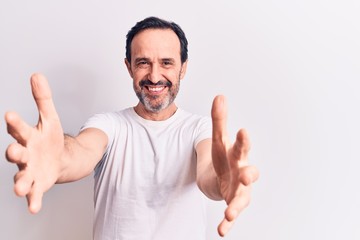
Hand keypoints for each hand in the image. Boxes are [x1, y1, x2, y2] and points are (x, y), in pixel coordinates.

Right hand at [5, 73, 63, 213]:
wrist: (59, 158)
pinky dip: (33, 201)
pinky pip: (34, 194)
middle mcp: (25, 154)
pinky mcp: (38, 184)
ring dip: (20, 182)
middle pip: (17, 154)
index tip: (10, 114)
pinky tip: (34, 208)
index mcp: (27, 136)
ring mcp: (30, 171)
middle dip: (14, 153)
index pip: (19, 128)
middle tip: (13, 151)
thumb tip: (37, 74)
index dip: (14, 122)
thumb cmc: (50, 138)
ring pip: (22, 176)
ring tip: (20, 188)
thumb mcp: (50, 117)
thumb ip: (43, 99)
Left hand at [211, 95, 258, 236]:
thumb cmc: (223, 157)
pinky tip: (222, 230)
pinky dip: (228, 223)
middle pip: (249, 173)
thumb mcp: (219, 139)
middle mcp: (242, 173)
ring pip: (242, 198)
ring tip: (229, 212)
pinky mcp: (231, 204)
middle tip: (248, 176)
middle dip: (250, 174)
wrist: (222, 177)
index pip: (241, 147)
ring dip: (237, 205)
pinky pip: (231, 215)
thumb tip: (220, 96)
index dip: (243, 141)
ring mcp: (239, 191)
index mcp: (238, 155)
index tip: (243, 131)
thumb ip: (219, 120)